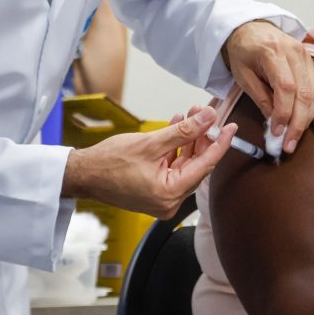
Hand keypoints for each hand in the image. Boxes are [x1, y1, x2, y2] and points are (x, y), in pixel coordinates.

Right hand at [61, 106, 236, 218]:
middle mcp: (169, 201)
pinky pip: (173, 167)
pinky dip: (176, 148)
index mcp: (170, 194)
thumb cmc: (109, 163)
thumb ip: (184, 131)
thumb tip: (209, 118)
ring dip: (189, 139)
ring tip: (190, 114)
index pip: (206, 165)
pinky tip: (177, 126)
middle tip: (206, 114)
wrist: (82, 175)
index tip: (231, 127)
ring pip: (185, 164)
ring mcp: (162, 197)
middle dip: (202, 137)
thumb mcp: (151, 143)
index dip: (220, 143)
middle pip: (196, 164)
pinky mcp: (155, 191)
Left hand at [222, 20, 313, 153]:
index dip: (283, 112)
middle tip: (288, 144)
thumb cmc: (244, 51)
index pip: (285, 87)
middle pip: (304, 93)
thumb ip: (260, 97)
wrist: (252, 28)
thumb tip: (275, 122)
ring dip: (308, 121)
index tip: (276, 132)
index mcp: (273, 52)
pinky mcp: (311, 64)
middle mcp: (295, 53)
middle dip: (297, 123)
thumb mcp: (243, 74)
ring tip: (297, 140)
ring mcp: (306, 57)